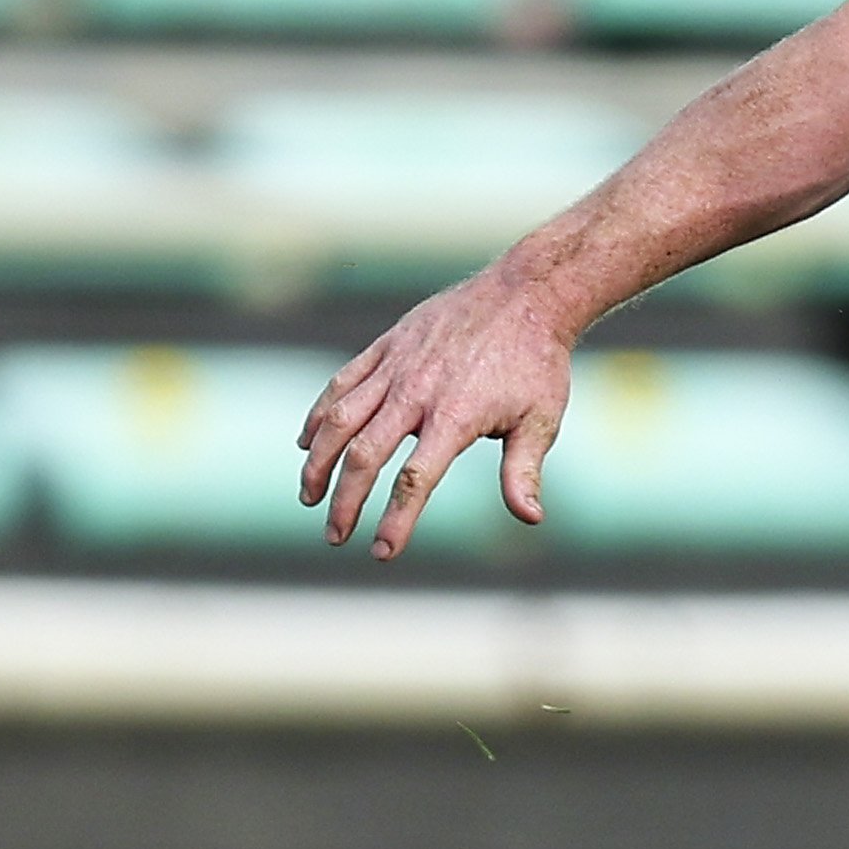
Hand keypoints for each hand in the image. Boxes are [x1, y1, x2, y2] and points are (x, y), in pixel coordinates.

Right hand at [299, 272, 574, 555]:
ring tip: (308, 496)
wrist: (525, 295)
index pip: (415, 480)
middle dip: (344, 501)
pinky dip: (319, 414)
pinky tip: (307, 443)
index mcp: (454, 417)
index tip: (382, 553)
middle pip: (364, 455)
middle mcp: (415, 392)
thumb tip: (530, 517)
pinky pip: (341, 384)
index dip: (395, 520)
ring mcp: (395, 367)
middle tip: (335, 535)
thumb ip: (524, 471)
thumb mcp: (541, 420)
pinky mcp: (386, 347)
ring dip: (319, 462)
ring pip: (339, 419)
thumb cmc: (537, 363)